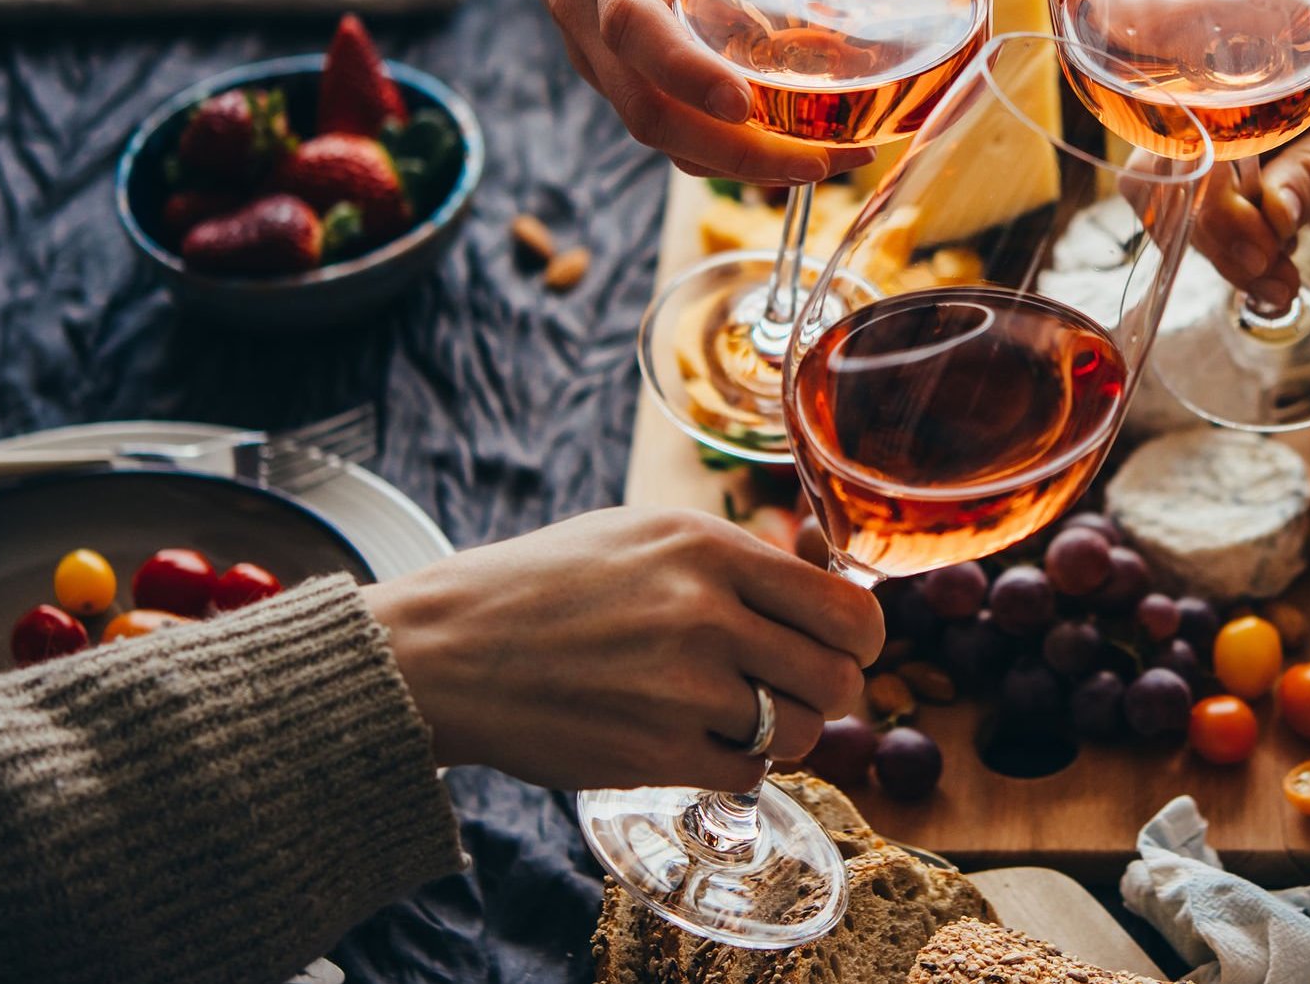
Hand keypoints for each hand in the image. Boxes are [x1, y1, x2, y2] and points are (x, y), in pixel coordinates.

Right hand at [362, 507, 883, 791]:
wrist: (449, 649)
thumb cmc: (549, 585)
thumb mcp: (645, 534)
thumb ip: (736, 559)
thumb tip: (826, 582)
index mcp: (708, 547)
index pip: (848, 608)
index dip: (859, 638)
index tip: (844, 646)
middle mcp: (706, 613)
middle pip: (838, 678)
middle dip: (826, 690)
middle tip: (791, 687)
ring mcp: (682, 688)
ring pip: (799, 732)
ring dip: (778, 731)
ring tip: (731, 713)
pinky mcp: (656, 754)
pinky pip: (748, 774)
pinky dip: (736, 766)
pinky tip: (698, 741)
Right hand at [499, 0, 935, 184]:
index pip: (632, 22)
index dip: (684, 70)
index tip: (744, 101)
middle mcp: (591, 14)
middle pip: (648, 112)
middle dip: (739, 154)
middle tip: (831, 161)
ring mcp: (595, 57)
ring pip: (656, 134)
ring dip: (739, 165)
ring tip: (830, 162)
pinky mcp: (613, 79)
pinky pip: (663, 129)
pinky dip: (723, 152)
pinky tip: (789, 149)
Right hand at [1197, 0, 1309, 306]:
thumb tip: (1267, 219)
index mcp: (1250, 48)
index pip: (1182, 121)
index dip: (1198, 187)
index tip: (1255, 241)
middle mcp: (1231, 86)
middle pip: (1176, 168)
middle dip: (1214, 234)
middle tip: (1270, 276)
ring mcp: (1242, 130)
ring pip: (1197, 203)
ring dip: (1230, 254)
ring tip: (1283, 287)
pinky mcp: (1261, 166)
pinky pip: (1230, 214)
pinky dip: (1247, 252)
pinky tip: (1280, 276)